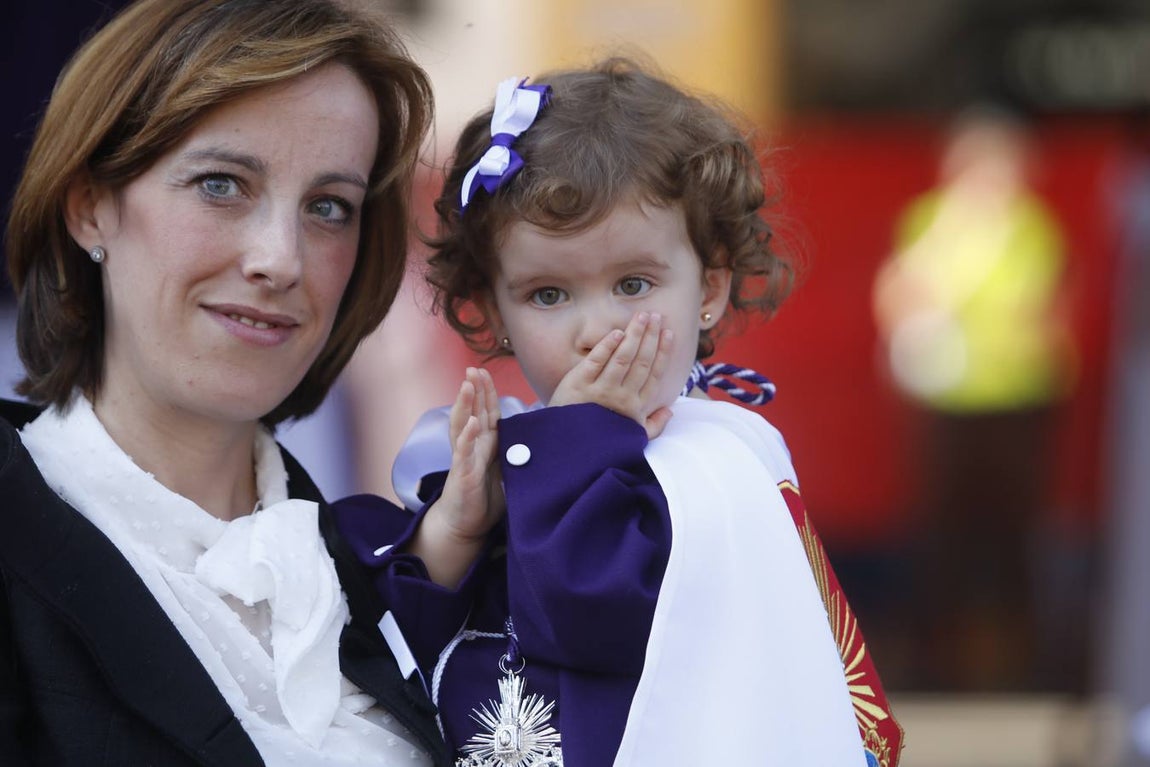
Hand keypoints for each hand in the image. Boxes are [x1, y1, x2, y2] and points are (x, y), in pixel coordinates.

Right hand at [415, 367, 503, 586]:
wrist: (467, 524)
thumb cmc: (487, 497)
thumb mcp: (509, 470)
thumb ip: (520, 454)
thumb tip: (547, 443)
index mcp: (485, 443)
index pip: (486, 411)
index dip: (486, 391)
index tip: (485, 371)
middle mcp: (473, 445)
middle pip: (472, 411)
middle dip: (473, 389)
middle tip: (472, 368)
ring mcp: (465, 457)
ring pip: (463, 425)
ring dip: (465, 404)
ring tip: (466, 385)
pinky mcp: (462, 474)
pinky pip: (463, 452)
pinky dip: (466, 436)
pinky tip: (470, 423)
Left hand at [550, 311, 673, 439]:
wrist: (568, 450)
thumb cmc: (602, 442)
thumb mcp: (631, 438)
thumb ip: (653, 426)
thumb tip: (670, 410)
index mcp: (636, 407)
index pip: (655, 374)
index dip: (664, 352)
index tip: (669, 333)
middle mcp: (622, 397)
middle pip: (641, 361)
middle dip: (651, 337)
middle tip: (656, 316)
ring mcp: (600, 390)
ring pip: (623, 358)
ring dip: (634, 335)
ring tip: (642, 316)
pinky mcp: (579, 385)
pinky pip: (596, 362)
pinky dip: (606, 347)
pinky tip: (617, 332)